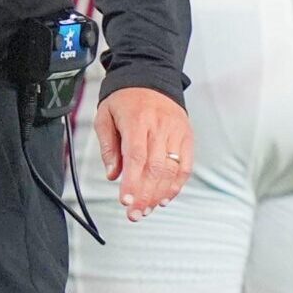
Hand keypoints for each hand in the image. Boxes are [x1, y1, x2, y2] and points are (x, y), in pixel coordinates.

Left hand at [96, 86, 191, 220]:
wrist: (151, 78)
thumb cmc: (124, 99)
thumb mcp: (105, 116)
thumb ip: (108, 146)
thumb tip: (113, 175)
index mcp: (137, 121)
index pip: (136, 156)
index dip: (132, 182)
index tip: (126, 201)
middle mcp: (160, 127)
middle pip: (155, 168)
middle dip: (145, 195)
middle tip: (134, 214)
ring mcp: (176, 133)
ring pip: (172, 170)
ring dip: (159, 194)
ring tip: (147, 209)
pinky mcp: (187, 137)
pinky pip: (185, 166)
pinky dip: (176, 185)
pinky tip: (164, 198)